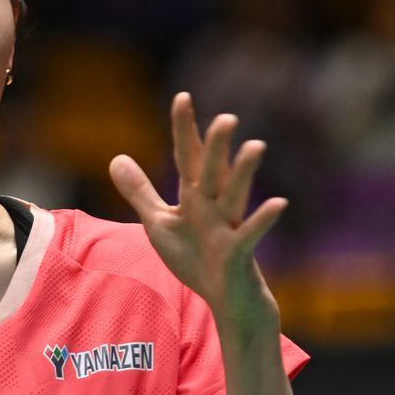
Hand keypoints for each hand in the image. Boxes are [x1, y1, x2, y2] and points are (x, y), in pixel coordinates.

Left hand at [109, 92, 287, 331]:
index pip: (187, 157)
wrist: (225, 297)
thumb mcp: (159, 222)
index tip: (182, 97)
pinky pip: (251, 234)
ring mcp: (229, 227)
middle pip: (211, 171)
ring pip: (236, 195)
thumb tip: (116, 157)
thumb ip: (140, 191)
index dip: (184, 129)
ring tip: (256, 146)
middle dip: (216, 147)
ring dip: (244, 173)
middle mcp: (213, 205)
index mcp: (194, 196)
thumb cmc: (195, 257)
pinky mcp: (239, 252)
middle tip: (225, 117)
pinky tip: (278, 202)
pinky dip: (263, 220)